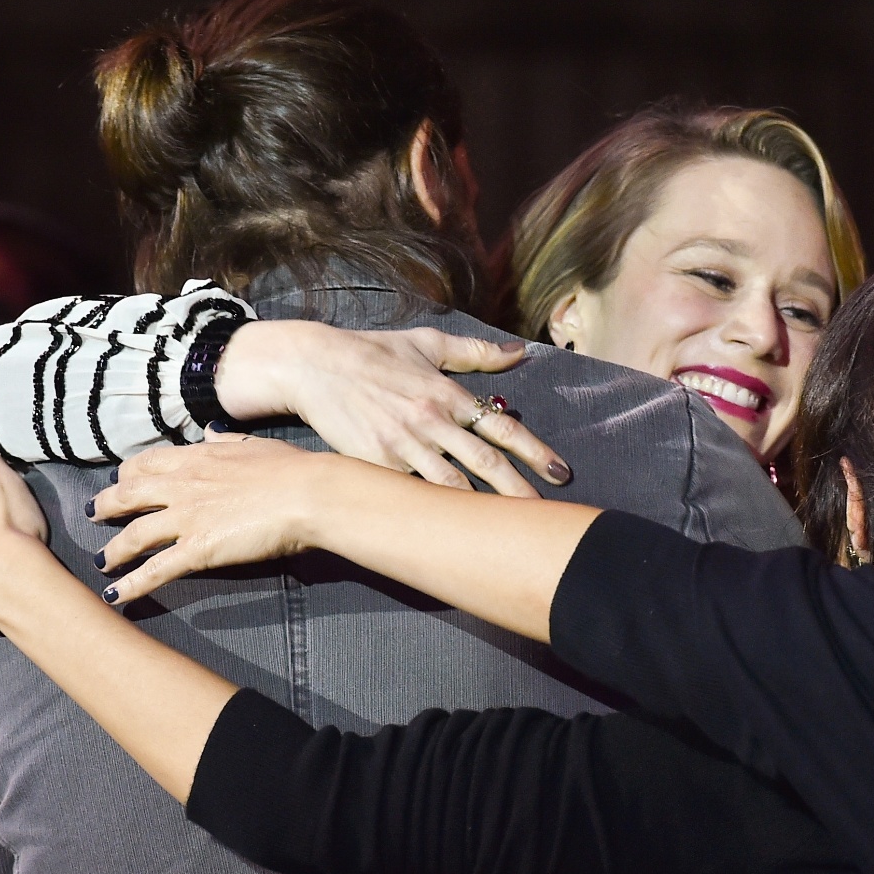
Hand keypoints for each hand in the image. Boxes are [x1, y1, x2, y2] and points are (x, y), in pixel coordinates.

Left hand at [89, 428, 338, 604]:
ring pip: (133, 535)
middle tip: (94, 515)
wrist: (309, 494)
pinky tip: (116, 597)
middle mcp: (182, 486)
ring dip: (113, 550)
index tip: (121, 482)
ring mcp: (186, 518)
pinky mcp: (197, 550)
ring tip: (102, 561)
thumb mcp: (254, 444)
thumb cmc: (292, 469)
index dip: (127, 475)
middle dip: (106, 506)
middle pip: (127, 495)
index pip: (146, 464)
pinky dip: (132, 586)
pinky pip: (156, 570)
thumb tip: (210, 431)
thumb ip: (226, 440)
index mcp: (197, 458)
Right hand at [215, 322, 569, 497]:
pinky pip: (411, 492)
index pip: (502, 426)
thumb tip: (519, 352)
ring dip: (482, 508)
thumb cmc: (372, 351)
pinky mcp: (376, 462)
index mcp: (448, 393)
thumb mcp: (426, 342)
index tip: (561, 471)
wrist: (312, 365)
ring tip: (508, 531)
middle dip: (519, 489)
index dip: (535, 450)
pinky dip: (434, 511)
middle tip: (545, 514)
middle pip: (485, 462)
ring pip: (451, 483)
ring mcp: (403, 444)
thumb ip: (475, 351)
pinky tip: (454, 531)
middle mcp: (432, 420)